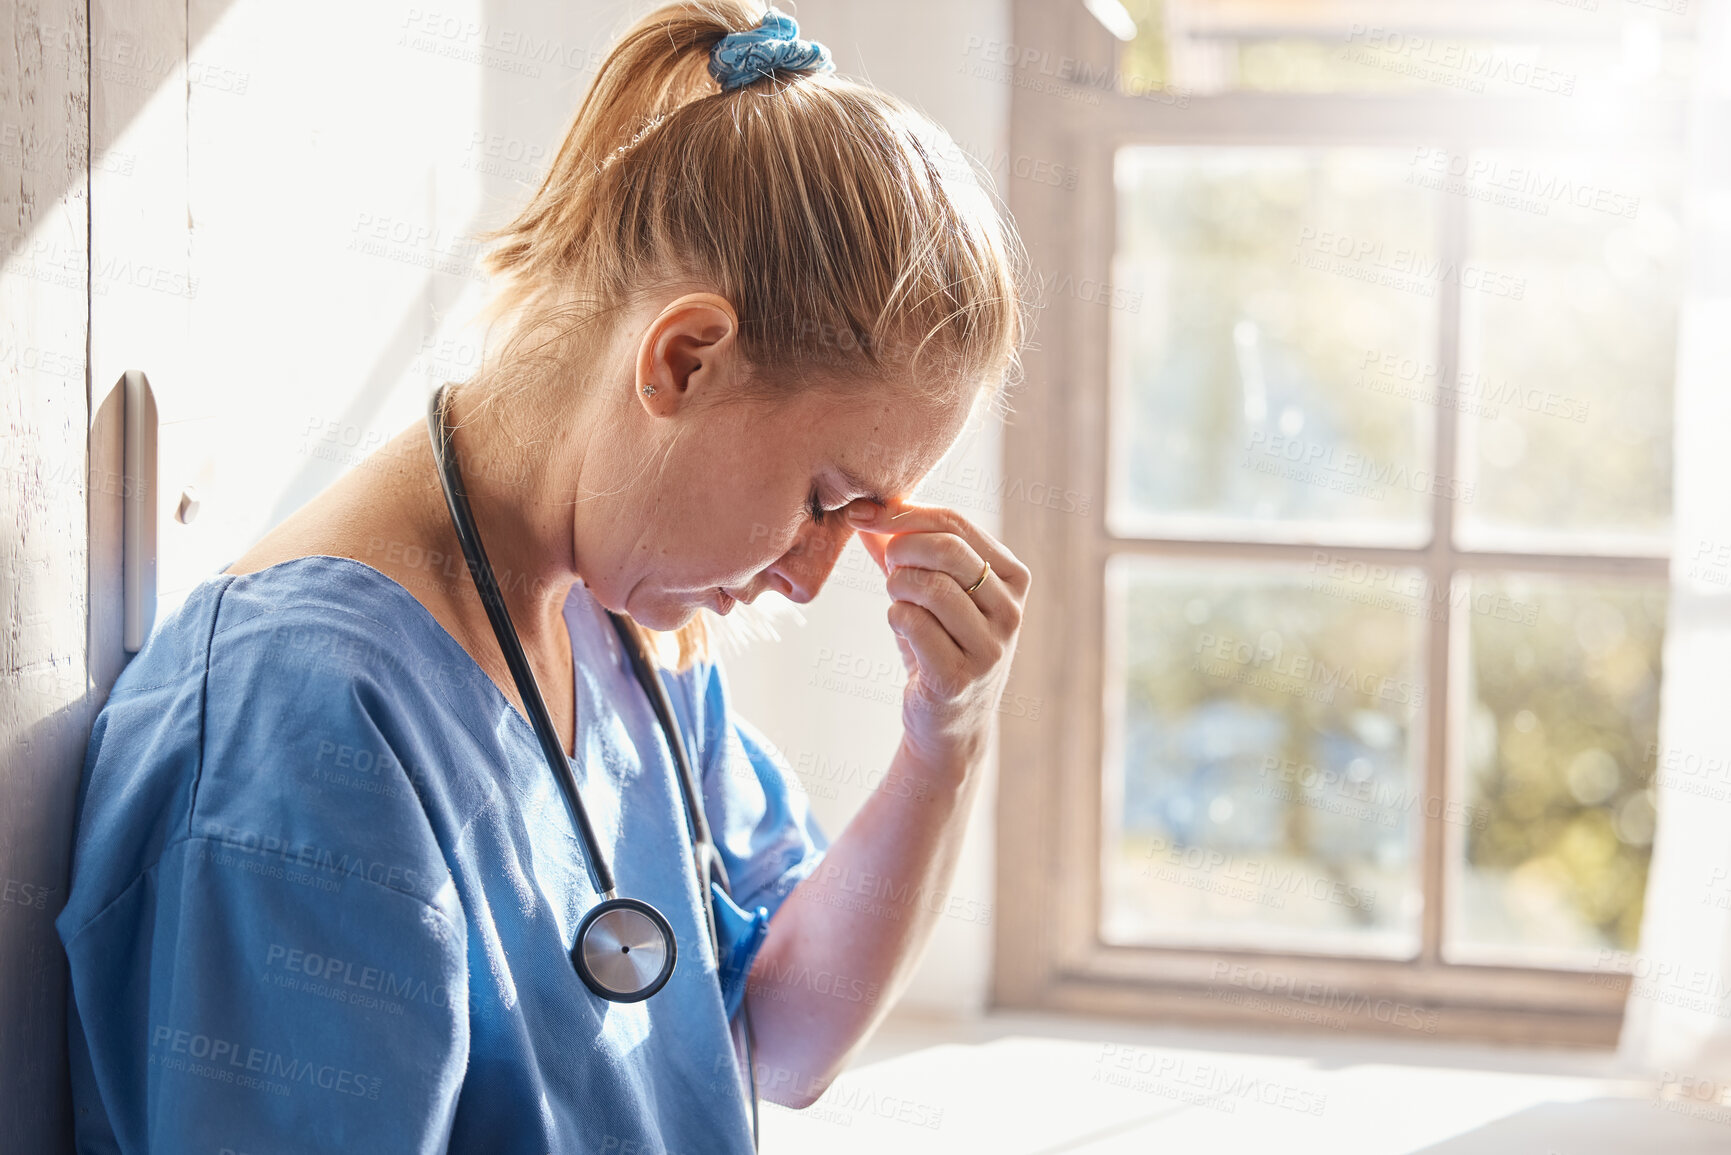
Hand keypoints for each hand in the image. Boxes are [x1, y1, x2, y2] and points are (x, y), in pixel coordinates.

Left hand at [844, 500, 1030, 762]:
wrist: (948, 722)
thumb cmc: (939, 644)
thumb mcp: (929, 592)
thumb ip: (902, 549)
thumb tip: (864, 510)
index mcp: (1013, 578)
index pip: (956, 524)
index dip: (903, 514)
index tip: (862, 514)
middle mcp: (1011, 611)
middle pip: (947, 550)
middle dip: (901, 549)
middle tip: (887, 564)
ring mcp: (990, 648)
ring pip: (930, 587)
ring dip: (897, 586)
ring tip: (896, 598)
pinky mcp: (959, 678)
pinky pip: (913, 623)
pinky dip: (895, 616)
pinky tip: (900, 625)